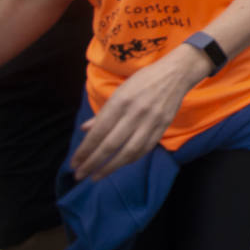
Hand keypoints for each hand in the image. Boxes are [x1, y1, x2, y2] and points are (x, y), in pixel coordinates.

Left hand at [70, 45, 206, 180]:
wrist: (176, 74)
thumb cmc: (144, 80)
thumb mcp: (120, 91)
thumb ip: (103, 113)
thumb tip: (85, 130)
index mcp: (121, 101)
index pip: (98, 132)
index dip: (85, 150)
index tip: (74, 163)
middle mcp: (135, 113)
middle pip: (110, 145)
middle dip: (92, 162)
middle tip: (79, 175)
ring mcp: (151, 121)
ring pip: (128, 151)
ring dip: (110, 167)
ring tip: (96, 176)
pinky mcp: (163, 127)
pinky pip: (145, 148)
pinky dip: (131, 159)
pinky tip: (120, 165)